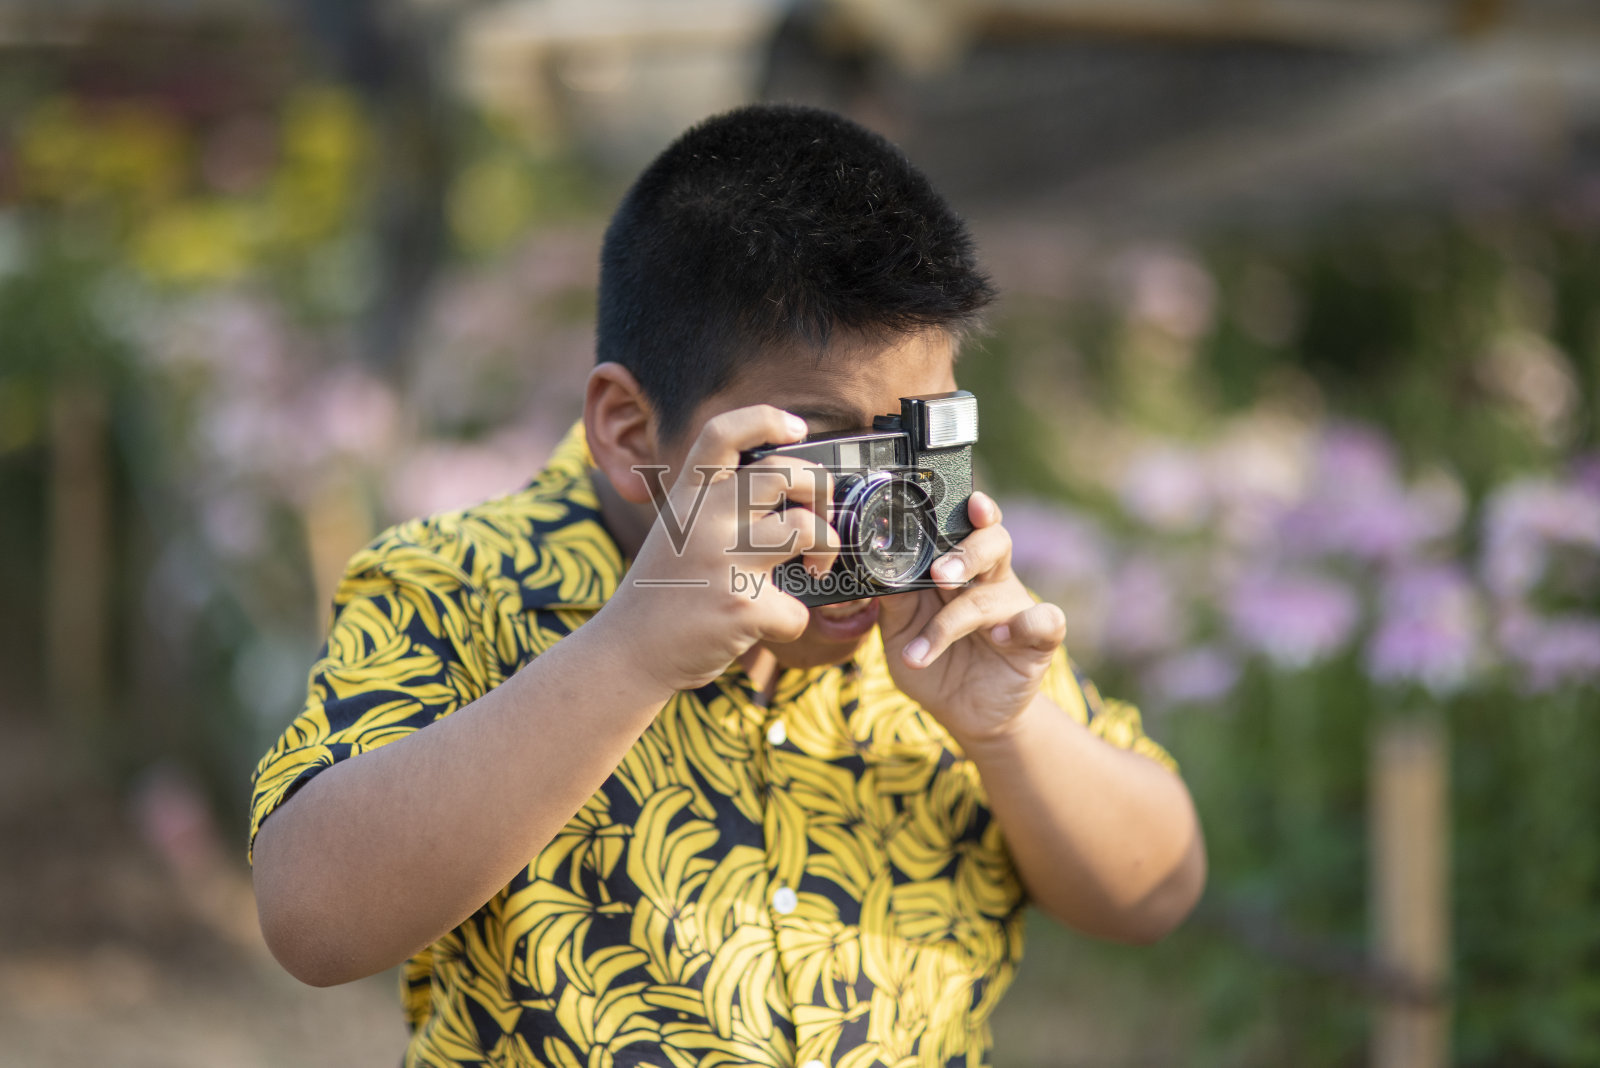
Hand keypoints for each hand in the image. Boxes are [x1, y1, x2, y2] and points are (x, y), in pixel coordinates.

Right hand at [600, 405, 838, 692]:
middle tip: (820, 516)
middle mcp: (704, 520)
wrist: (627, 653)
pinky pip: (798, 607)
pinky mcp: (740, 606)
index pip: (723, 434)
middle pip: (785, 474)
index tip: (797, 429)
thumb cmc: (663, 592)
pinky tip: (770, 623)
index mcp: (688, 497)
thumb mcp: (677, 530)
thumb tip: (789, 491)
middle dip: (821, 491)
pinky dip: (793, 619)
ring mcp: (722, 561)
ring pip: (806, 529)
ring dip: (826, 549)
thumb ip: (717, 506)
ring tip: (814, 566)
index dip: (766, 420)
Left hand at [877, 491, 1066, 745]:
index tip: (969, 502)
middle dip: (966, 554)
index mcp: (956, 569)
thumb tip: (876, 572)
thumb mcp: (898, 633)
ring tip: (937, 634)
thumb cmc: (930, 662)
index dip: (971, 511)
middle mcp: (989, 580)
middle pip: (992, 544)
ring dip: (964, 611)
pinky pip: (1046, 620)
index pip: (966, 527)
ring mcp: (1014, 608)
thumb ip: (892, 602)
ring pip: (1002, 589)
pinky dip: (1025, 624)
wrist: (962, 714)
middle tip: (939, 576)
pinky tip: (1000, 638)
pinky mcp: (1037, 641)